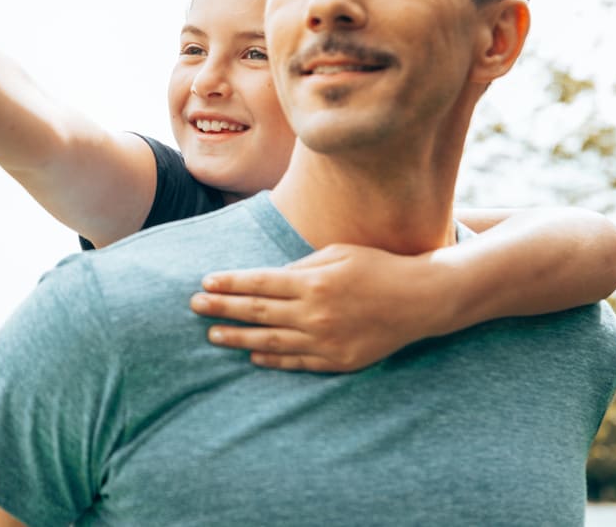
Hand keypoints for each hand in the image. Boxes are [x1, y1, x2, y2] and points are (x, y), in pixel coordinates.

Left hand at [189, 243, 452, 372]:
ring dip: (238, 338)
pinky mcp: (338, 360)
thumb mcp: (337, 253)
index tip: (205, 282)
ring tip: (213, 336)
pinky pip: (297, 361)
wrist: (420, 300)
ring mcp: (326, 340)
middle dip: (222, 309)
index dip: (229, 283)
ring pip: (271, 341)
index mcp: (313, 281)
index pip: (259, 282)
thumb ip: (301, 266)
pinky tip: (252, 355)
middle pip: (257, 312)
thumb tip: (270, 277)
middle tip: (195, 307)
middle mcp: (315, 313)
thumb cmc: (377, 267)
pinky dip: (272, 359)